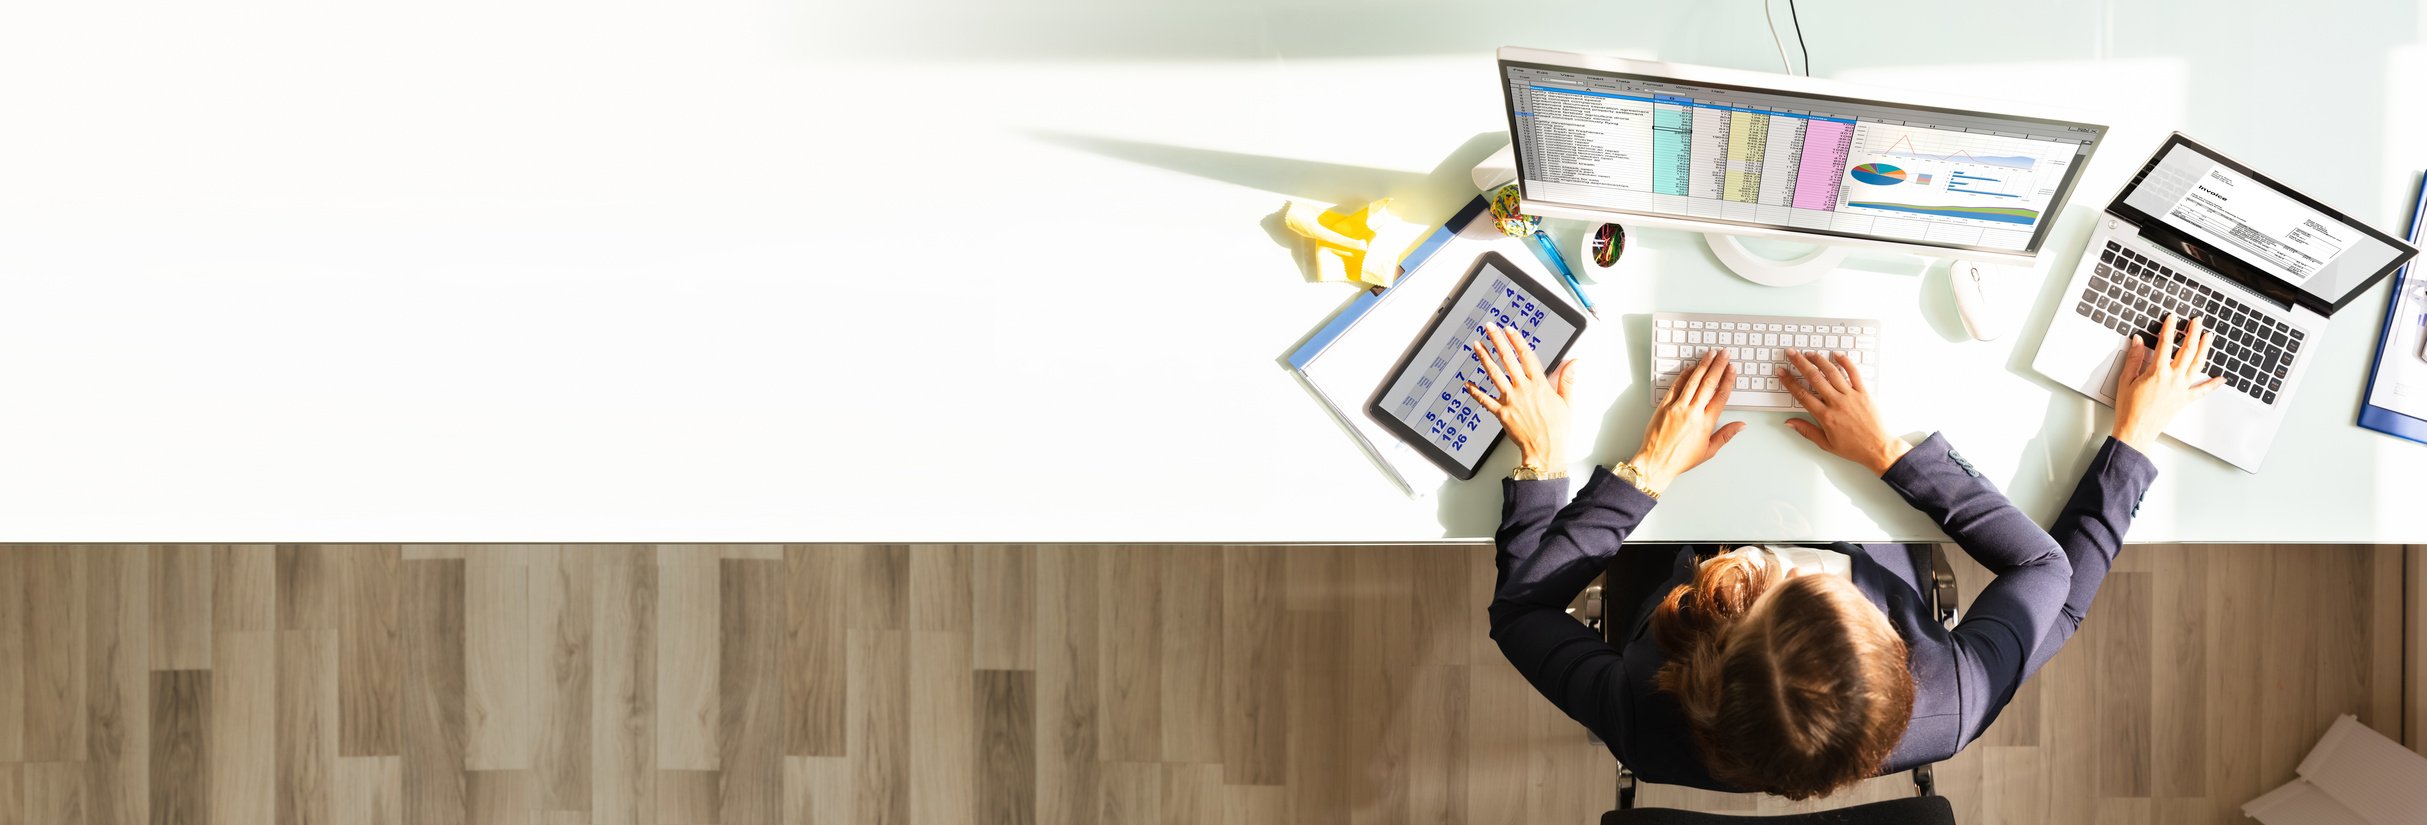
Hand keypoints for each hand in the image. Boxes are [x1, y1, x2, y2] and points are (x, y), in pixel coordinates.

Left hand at [1465, 324, 1576, 469]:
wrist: (1546, 451)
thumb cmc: (1557, 430)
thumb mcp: (1567, 402)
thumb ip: (1567, 379)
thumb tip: (1573, 362)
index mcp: (1539, 385)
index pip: (1526, 356)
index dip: (1517, 340)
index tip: (1510, 329)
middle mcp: (1523, 389)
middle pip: (1508, 359)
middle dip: (1497, 341)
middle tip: (1490, 328)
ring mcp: (1510, 400)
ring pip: (1494, 374)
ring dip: (1484, 358)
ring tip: (1477, 345)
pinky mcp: (1501, 413)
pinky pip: (1485, 400)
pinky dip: (1475, 392)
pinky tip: (1468, 383)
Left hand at [1628, 348, 1746, 490]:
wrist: (1656, 462)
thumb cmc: (1681, 459)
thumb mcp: (1708, 450)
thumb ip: (1726, 435)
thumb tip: (1741, 425)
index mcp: (1706, 423)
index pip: (1721, 396)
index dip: (1728, 380)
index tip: (1732, 369)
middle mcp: (1692, 412)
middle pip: (1709, 384)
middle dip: (1718, 366)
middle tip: (1724, 354)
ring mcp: (1677, 407)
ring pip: (1693, 381)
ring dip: (1703, 365)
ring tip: (1710, 354)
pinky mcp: (1664, 406)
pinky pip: (1675, 386)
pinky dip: (1684, 375)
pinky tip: (1690, 367)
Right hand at [1778, 349, 1911, 474]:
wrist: (1878, 448)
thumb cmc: (1854, 448)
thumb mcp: (1826, 444)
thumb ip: (1806, 431)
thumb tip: (1789, 423)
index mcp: (1825, 416)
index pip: (1802, 395)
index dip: (1789, 382)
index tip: (1782, 372)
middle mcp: (1837, 403)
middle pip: (1814, 378)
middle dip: (1800, 363)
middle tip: (1791, 353)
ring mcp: (1851, 396)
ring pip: (1832, 372)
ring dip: (1819, 360)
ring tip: (1810, 353)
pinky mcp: (1864, 392)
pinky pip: (1854, 373)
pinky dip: (1845, 362)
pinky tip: (1837, 355)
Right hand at [2113, 312, 2223, 451]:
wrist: (2136, 430)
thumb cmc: (2129, 408)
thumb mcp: (2126, 380)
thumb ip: (2134, 358)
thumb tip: (2137, 341)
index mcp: (2158, 371)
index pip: (2166, 343)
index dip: (2170, 328)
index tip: (2173, 318)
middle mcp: (2174, 378)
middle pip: (2188, 350)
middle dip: (2194, 333)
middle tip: (2197, 322)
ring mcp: (2182, 389)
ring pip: (2198, 364)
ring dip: (2205, 349)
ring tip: (2209, 337)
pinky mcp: (2185, 400)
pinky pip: (2203, 390)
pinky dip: (2213, 384)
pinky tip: (2221, 378)